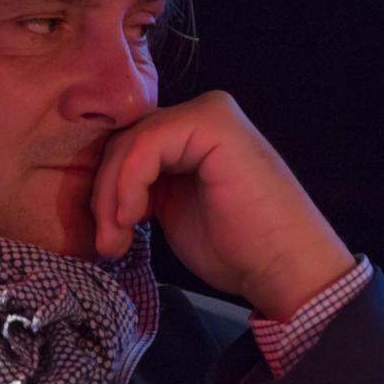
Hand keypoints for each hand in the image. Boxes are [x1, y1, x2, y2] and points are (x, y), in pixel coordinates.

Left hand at [91, 91, 354, 322]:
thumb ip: (144, 186)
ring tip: (116, 241)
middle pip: (123, 140)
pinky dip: (128, 184)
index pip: (127, 146)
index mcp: (193, 134)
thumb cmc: (239, 250)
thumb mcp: (174, 211)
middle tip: (108, 244)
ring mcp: (209, 114)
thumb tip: (97, 187)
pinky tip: (133, 218)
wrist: (286, 269)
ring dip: (112, 196)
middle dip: (106, 194)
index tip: (108, 239)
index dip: (107, 190)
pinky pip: (145, 145)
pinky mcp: (211, 123)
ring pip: (128, 142)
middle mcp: (201, 115)